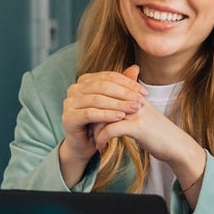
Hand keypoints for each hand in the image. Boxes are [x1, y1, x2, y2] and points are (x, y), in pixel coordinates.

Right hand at [59, 66, 146, 180]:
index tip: (144, 92)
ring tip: (133, 109)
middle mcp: (74, 89)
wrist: (85, 145)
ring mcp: (69, 102)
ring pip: (97, 100)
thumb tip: (136, 68)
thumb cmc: (100, 122)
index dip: (128, 83)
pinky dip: (106, 115)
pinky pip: (90, 113)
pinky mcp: (68, 117)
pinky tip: (120, 117)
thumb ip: (122, 87)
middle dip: (124, 94)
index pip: (109, 77)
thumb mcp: (113, 103)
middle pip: (103, 86)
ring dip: (118, 104)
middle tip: (140, 101)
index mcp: (84, 81)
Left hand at [90, 88, 206, 194]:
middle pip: (102, 100)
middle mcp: (134, 99)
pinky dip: (102, 138)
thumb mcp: (140, 113)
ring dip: (95, 129)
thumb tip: (104, 106)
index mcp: (133, 93)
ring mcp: (136, 111)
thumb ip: (123, 106)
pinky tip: (100, 146)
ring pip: (104, 115)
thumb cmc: (156, 131)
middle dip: (91, 115)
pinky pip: (111, 129)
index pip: (105, 89)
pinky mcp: (138, 126)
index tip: (85, 114)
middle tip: (85, 127)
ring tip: (92, 138)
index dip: (93, 102)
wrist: (176, 144)